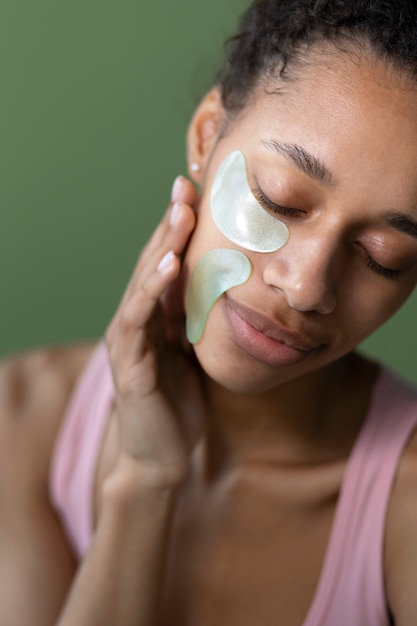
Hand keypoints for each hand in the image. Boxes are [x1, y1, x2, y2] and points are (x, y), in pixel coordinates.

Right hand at [105, 177, 204, 489]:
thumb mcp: (194, 354)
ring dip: (162, 245)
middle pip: (154, 262)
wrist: (161, 456)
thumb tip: (226, 291)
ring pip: (145, 281)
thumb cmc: (179, 404)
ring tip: (181, 212)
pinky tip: (170, 262)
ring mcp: (130, 339)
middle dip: (172, 224)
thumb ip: (197, 322)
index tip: (200, 194)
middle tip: (187, 185)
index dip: (181, 230)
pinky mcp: (130, 361)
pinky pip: (141, 317)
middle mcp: (137, 320)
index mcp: (155, 317)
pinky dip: (154, 287)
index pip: (167, 264)